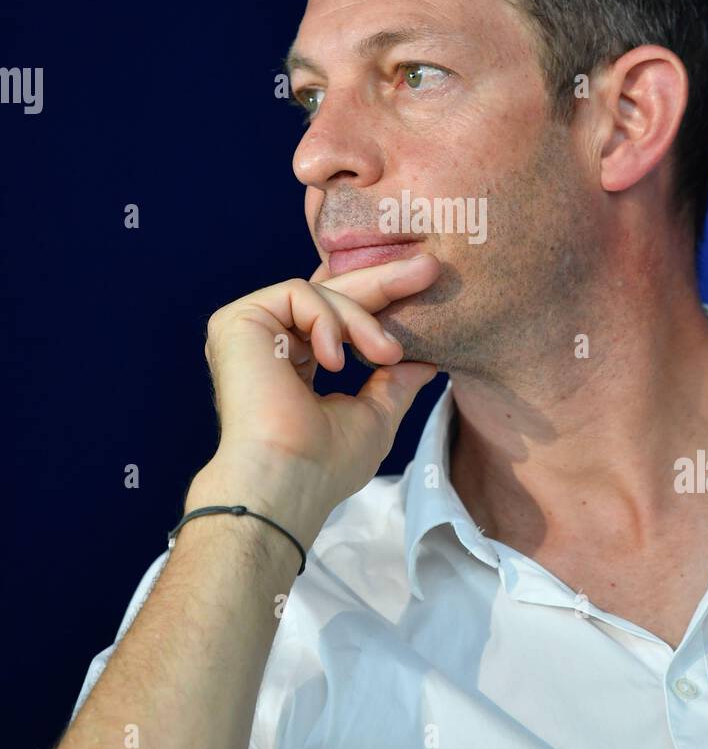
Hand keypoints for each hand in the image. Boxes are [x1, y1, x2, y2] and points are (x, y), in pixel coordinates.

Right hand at [195, 253, 440, 523]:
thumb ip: (394, 383)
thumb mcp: (375, 416)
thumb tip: (426, 361)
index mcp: (294, 367)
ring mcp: (252, 332)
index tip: (425, 284)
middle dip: (384, 282)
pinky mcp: (238, 320)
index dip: (378, 300)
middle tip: (428, 269)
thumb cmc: (327, 463)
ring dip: (362, 319)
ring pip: (320, 292)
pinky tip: (336, 362)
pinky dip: (327, 321)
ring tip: (388, 353)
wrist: (287, 479)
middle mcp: (270, 344)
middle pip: (331, 295)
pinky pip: (297, 293)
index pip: (336, 319)